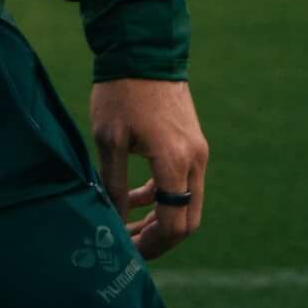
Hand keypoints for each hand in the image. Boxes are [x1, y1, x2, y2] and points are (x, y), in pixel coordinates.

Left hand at [89, 78, 208, 260]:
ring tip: (127, 229)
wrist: (143, 52)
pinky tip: (135, 199)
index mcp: (175, 163)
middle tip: (128, 248)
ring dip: (160, 219)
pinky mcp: (193, 144)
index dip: (152, 245)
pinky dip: (163, 196)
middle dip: (159, 239)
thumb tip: (113, 222)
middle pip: (186, 220)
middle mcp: (195, 162)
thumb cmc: (120, 94)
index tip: (128, 254)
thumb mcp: (108, 141)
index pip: (173, 224)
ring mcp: (198, 152)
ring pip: (186, 203)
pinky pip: (183, 183)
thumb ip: (114, 185)